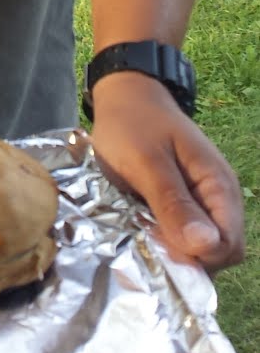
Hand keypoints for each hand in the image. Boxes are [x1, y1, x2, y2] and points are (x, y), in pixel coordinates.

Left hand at [89, 72, 244, 271]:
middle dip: (185, 259)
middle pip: (217, 253)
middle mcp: (217, 199)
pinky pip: (183, 234)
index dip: (198, 258)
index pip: (228, 245)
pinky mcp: (182, 203)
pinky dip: (164, 239)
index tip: (159, 251)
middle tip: (143, 247)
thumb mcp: (147, 161)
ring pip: (199, 247)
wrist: (124, 94)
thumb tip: (206, 246)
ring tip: (137, 239)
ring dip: (172, 251)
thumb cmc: (134, 123)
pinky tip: (138, 232)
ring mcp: (200, 201)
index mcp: (218, 186)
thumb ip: (173, 202)